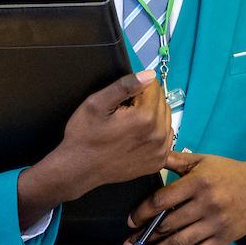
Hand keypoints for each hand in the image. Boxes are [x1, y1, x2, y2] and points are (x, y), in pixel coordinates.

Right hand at [17, 70, 170, 228]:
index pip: (154, 87)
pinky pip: (166, 136)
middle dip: (146, 100)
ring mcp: (160, 151)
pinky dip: (156, 131)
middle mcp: (158, 134)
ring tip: (130, 122)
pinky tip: (138, 134)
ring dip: (153, 114)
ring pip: (166, 118)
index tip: (123, 98)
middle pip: (162, 101)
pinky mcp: (158, 161)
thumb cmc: (84, 136)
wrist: (79, 170)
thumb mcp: (96, 103)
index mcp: (145, 117)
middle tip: (124, 109)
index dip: (138, 87)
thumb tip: (149, 74)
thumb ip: (124, 86)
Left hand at [123, 150, 245, 244]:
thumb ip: (176, 160)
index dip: (142, 212)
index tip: (130, 221)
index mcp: (198, 181)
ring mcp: (215, 223)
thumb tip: (151, 155)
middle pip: (167, 224)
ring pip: (178, 243)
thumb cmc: (227, 172)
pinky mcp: (222, 240)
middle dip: (143, 237)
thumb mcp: (203, 161)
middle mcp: (206, 203)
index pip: (162, 200)